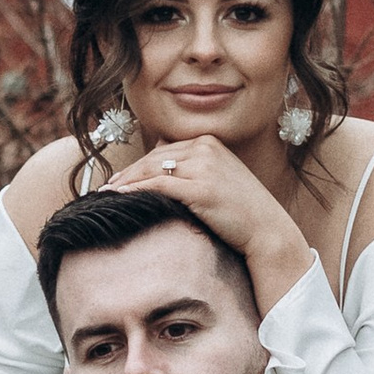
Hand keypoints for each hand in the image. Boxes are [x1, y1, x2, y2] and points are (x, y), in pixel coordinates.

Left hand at [104, 134, 311, 311]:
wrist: (267, 231)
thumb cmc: (242, 213)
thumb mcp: (219, 180)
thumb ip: (194, 171)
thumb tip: (160, 175)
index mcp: (209, 142)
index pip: (163, 150)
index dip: (138, 165)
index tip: (120, 179)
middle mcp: (206, 148)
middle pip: (154, 158)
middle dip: (127, 173)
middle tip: (107, 187)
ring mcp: (204, 166)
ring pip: (152, 170)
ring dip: (126, 182)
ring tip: (106, 194)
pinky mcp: (200, 188)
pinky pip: (157, 185)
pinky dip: (135, 190)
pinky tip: (120, 198)